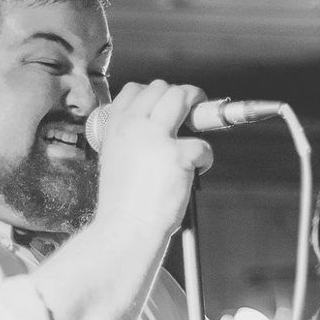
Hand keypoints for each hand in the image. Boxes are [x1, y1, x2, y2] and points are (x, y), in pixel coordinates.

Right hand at [95, 79, 214, 238]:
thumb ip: (131, 140)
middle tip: (190, 112)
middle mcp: (133, 126)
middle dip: (181, 97)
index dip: (154, 93)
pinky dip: (205, 157)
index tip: (165, 106)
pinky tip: (196, 171)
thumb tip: (159, 129)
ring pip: (183, 97)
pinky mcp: (178, 155)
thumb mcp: (114, 161)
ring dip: (198, 108)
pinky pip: (203, 143)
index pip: (135, 89)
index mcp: (114, 128)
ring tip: (200, 126)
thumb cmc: (121, 205)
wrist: (122, 232)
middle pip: (162, 88)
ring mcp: (155, 138)